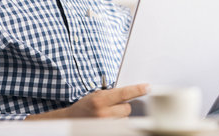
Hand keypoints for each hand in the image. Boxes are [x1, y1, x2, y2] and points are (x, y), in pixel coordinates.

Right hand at [25, 83, 149, 119]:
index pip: (123, 93)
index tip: (147, 87)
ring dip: (120, 116)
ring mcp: (105, 125)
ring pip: (125, 119)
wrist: (71, 120)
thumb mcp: (96, 95)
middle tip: (114, 106)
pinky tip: (110, 120)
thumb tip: (131, 92)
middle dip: (123, 106)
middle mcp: (103, 114)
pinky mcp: (107, 130)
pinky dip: (118, 123)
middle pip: (127, 108)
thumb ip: (111, 94)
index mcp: (100, 101)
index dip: (137, 89)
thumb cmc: (85, 106)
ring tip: (108, 115)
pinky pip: (122, 126)